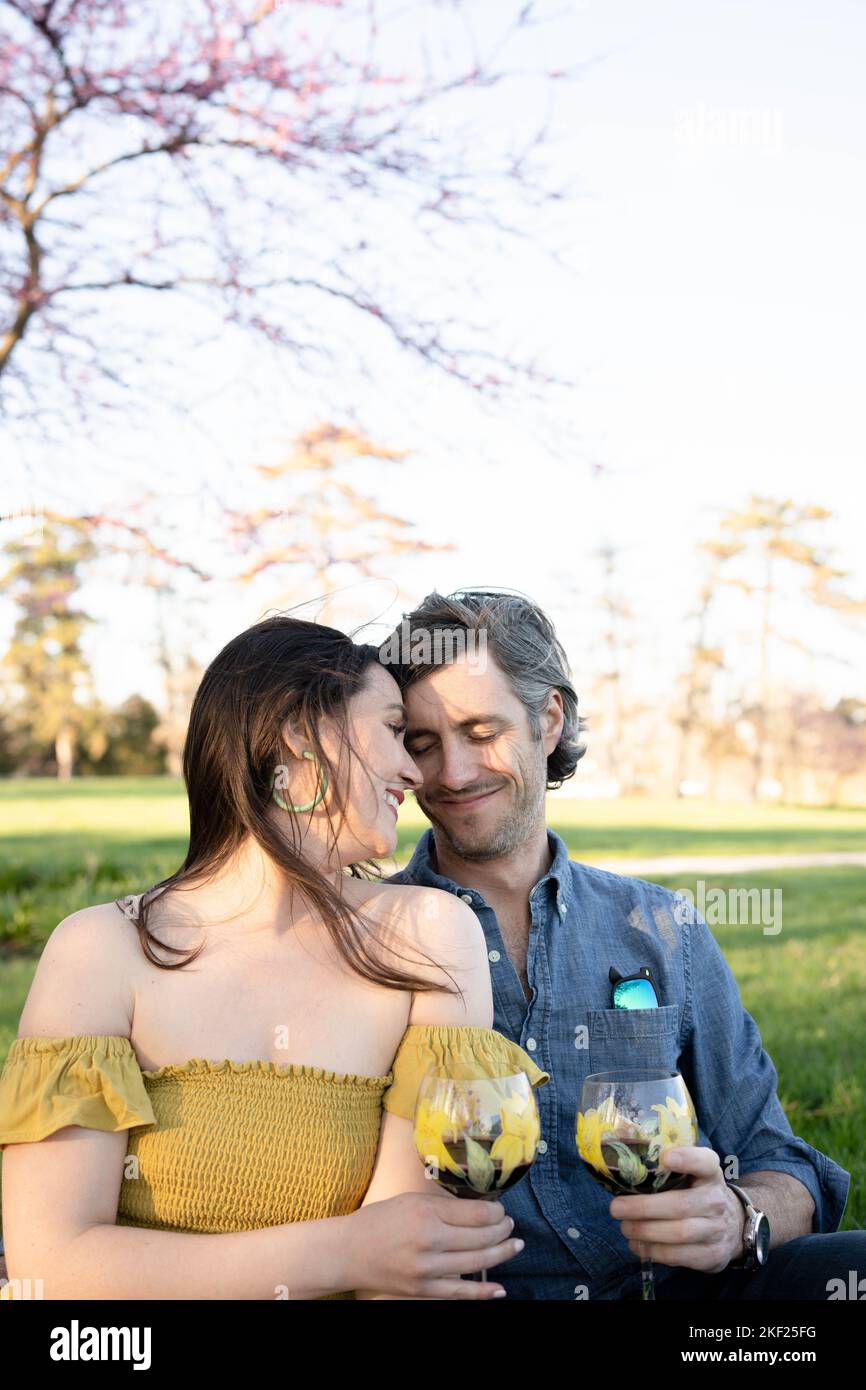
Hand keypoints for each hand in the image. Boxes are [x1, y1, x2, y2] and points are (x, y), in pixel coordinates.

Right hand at [350, 1190, 522, 1298]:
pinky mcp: (422, 1290)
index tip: (501, 1209)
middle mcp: (429, 1240)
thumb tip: (479, 1210)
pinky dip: (482, 1292)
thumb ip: (444, 1206)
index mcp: (426, 1212)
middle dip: (502, 1231)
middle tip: (511, 1226)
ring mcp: (426, 1269)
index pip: (475, 1213)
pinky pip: (459, 1293)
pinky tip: (500, 1289)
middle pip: (480, 1238)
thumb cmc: (379, 1220)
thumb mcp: (412, 1201)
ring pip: (476, 1263)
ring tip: (515, 1246)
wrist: (348, 1251)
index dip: (496, 1211)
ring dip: (500, 1254)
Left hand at [608, 1146, 745, 1274]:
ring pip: (679, 1233)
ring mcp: (716, 1229)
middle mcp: (716, 1200)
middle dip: (644, 1207)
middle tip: (616, 1208)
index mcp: (710, 1173)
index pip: (704, 1162)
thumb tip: (621, 1169)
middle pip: (680, 1205)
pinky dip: (653, 1251)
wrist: (732, 1227)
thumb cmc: (696, 1194)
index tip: (664, 1158)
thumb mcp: (691, 1175)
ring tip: (624, 1227)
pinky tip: (637, 1244)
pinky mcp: (711, 1255)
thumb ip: (665, 1170)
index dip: (686, 1159)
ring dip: (645, 1231)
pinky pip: (679, 1255)